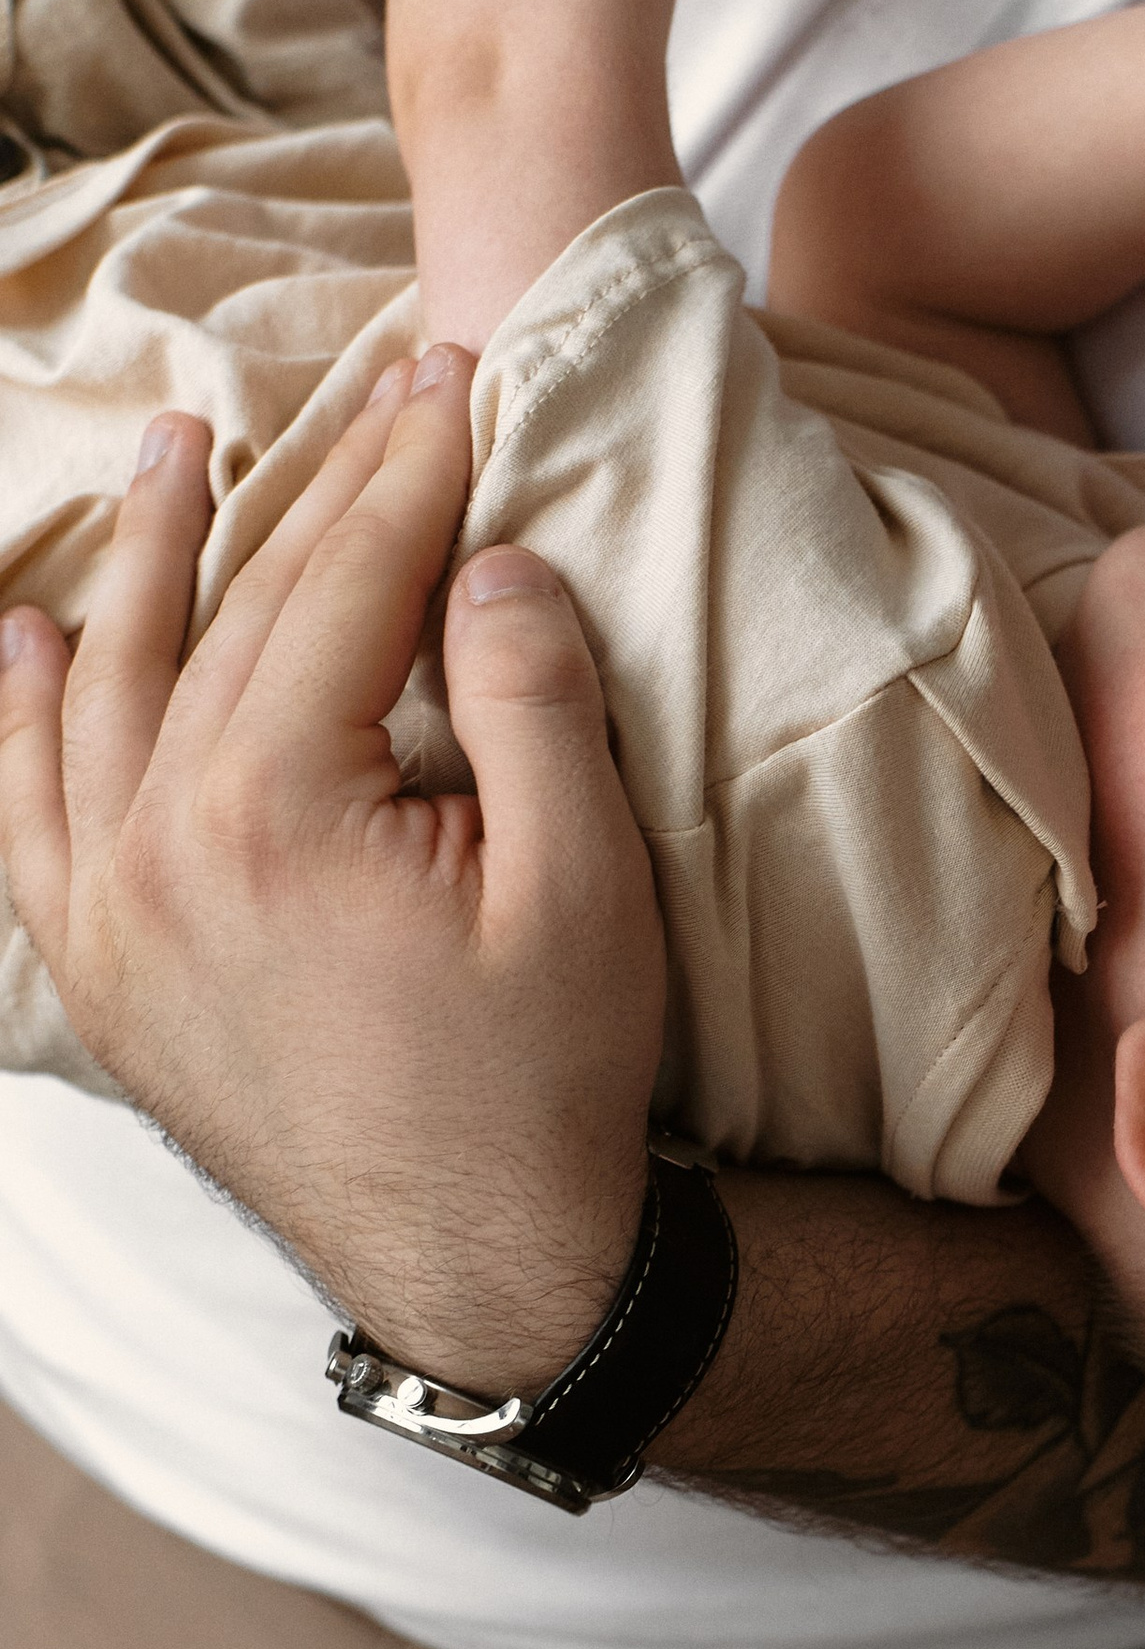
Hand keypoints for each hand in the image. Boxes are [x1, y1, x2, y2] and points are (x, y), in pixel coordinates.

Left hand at [0, 356, 666, 1397]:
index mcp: (273, 813)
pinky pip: (27, 812)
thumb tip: (487, 560)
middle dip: (313, 494)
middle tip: (370, 393)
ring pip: (105, 686)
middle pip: (233, 619)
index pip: (341, 589)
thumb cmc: (549, 1086)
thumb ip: (531, 705)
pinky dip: (22, 718)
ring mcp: (107, 914)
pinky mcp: (99, 972)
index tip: (452, 380)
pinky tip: (29, 643)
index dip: (407, 472)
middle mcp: (155, 847)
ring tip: (178, 453)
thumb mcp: (584, 890)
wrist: (487, 1268)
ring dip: (144, 559)